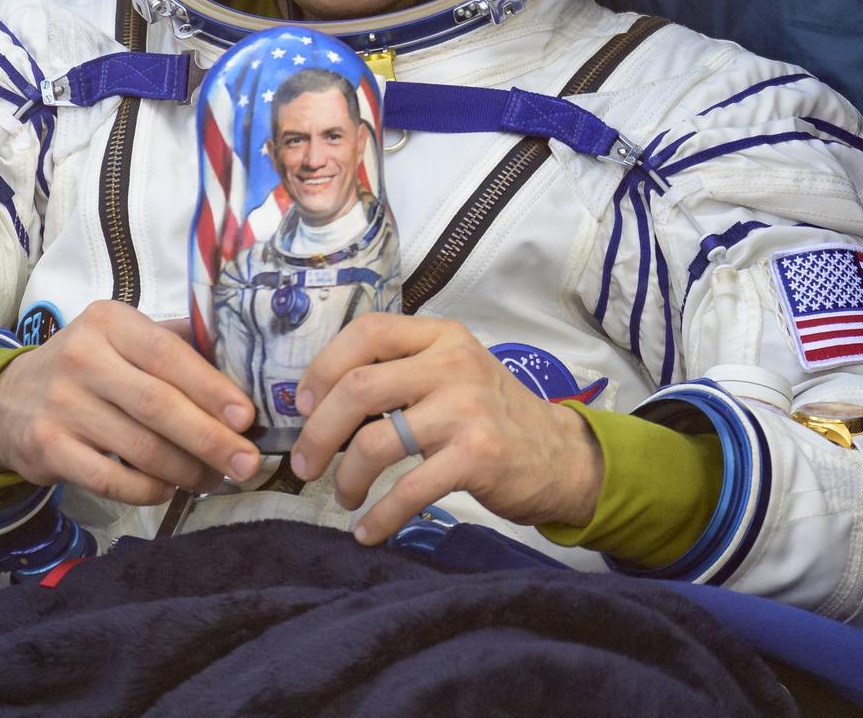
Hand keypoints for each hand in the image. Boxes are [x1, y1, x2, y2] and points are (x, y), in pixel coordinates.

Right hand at [0, 301, 260, 504]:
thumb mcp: (122, 337)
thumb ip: (174, 343)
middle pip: (158, 405)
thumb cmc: (88, 365)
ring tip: (213, 478)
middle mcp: (82, 357)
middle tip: (246, 463)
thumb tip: (243, 365)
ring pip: (139, 448)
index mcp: (110, 322)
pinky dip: (148, 490)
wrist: (8, 399)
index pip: (169, 354)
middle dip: (210, 439)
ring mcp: (61, 405)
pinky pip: (111, 480)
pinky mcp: (48, 449)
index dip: (211, 388)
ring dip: (186, 470)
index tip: (246, 417)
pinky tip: (169, 489)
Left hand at [289, 314, 603, 544]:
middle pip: (359, 387)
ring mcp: (466, 410)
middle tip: (304, 464)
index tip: (302, 404)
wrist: (560, 455)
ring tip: (344, 495)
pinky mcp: (477, 457)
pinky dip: (380, 516)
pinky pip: (409, 490)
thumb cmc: (491, 413)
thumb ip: (401, 370)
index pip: (367, 331)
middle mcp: (452, 364)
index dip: (324, 366)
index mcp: (440, 336)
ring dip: (346, 476)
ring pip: (376, 441)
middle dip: (319, 431)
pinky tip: (368, 530)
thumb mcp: (452, 371)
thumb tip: (322, 398)